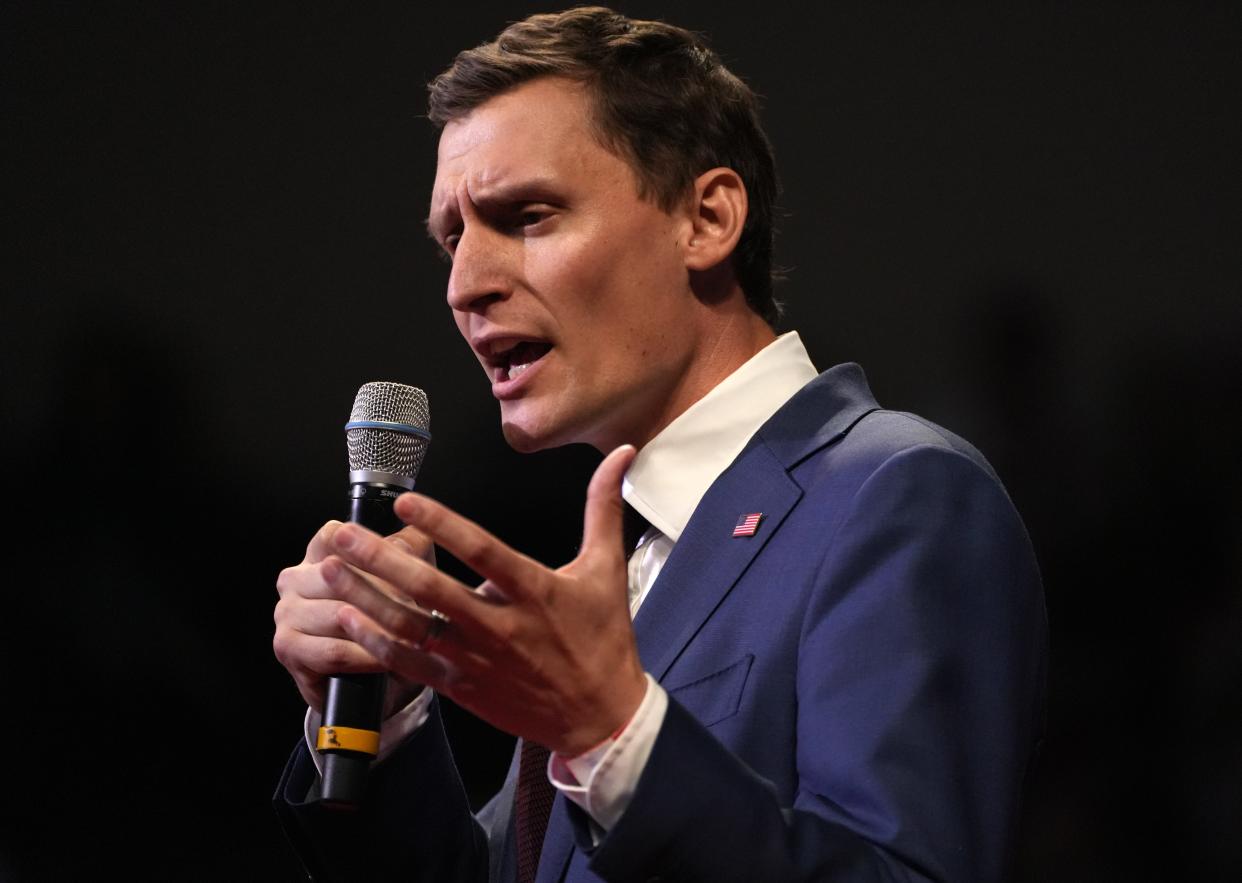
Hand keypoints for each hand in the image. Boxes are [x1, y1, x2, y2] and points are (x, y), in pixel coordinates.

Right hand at [273, 521, 435, 714]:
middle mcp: (295, 577)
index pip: (337, 536)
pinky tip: (389, 660)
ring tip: (413, 633)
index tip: (409, 564)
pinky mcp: (287, 647)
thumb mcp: (407, 576)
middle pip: (339, 574)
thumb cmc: (391, 615)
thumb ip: (410, 548)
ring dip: (378, 626)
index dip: (373, 550)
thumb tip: (417, 531)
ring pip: (338, 615)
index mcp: (320, 551)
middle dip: (384, 591)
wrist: (376, 672)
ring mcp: (286, 612)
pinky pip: (332, 651)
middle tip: (421, 605)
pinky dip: (364, 657)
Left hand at [320, 444, 647, 755]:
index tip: (405, 502)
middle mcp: (500, 626)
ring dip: (366, 599)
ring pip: (411, 627)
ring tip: (328, 572)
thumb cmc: (604, 641)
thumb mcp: (607, 570)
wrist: (602, 718)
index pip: (481, 551)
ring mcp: (477, 660)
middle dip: (380, 561)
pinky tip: (349, 619)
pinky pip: (411, 665)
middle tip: (340, 535)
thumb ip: (603, 508)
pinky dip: (377, 643)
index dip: (442, 525)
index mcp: (535, 592)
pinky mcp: (464, 688)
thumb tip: (621, 455)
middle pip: (431, 590)